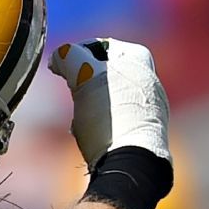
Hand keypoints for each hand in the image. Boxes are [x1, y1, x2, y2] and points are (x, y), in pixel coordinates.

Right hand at [48, 38, 170, 168]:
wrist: (131, 164)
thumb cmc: (109, 117)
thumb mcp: (84, 76)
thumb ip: (70, 57)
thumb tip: (60, 57)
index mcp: (139, 62)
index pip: (103, 45)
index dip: (79, 51)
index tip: (63, 65)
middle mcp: (148, 83)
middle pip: (106, 72)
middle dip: (84, 79)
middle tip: (71, 89)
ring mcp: (148, 109)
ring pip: (109, 97)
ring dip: (90, 103)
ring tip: (79, 118)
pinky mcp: (142, 133)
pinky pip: (115, 119)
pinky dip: (100, 123)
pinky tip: (90, 136)